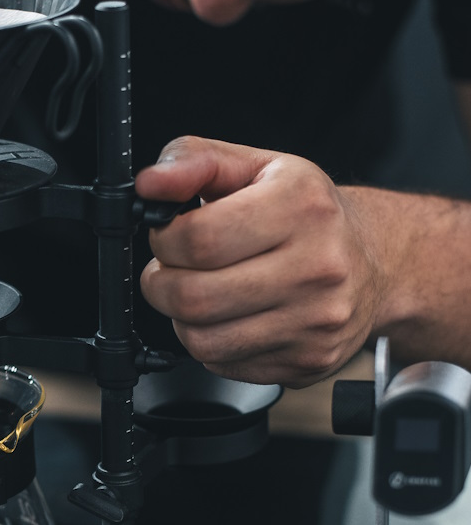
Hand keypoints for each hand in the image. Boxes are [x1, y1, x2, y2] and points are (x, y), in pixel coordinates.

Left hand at [137, 136, 383, 387]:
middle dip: (161, 284)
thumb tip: (150, 183)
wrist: (374, 261)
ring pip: (202, 339)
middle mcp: (316, 266)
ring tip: (200, 292)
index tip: (167, 235)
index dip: (163, 240)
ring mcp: (315, 320)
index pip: (199, 239)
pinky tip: (230, 316)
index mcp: (300, 206)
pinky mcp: (308, 360)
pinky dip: (210, 343)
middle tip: (172, 270)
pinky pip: (223, 363)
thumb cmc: (306, 213)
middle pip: (193, 297)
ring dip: (181, 318)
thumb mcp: (253, 166)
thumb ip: (193, 161)